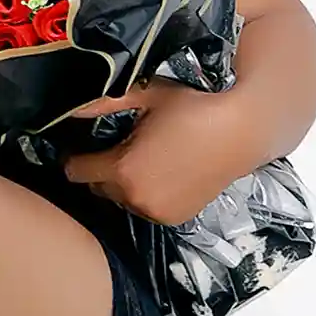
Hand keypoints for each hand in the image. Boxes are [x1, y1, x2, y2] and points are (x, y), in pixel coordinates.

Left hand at [58, 79, 239, 227]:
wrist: (241, 132)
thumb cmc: (194, 109)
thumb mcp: (146, 97)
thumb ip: (105, 102)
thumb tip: (73, 106)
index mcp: (122, 170)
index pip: (76, 171)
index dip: (76, 157)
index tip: (81, 147)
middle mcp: (135, 198)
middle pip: (98, 187)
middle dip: (100, 170)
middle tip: (117, 148)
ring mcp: (156, 212)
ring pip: (121, 200)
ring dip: (123, 185)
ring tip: (143, 160)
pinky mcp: (174, 218)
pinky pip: (146, 208)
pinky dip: (146, 195)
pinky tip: (161, 173)